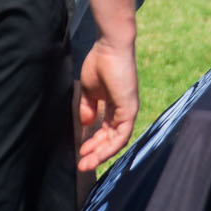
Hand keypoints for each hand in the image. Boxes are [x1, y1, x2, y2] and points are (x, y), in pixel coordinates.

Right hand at [75, 37, 137, 172]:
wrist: (109, 46)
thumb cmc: (100, 62)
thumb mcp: (89, 89)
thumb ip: (88, 107)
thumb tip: (86, 123)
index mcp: (114, 105)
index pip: (106, 130)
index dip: (93, 142)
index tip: (81, 152)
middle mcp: (124, 110)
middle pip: (111, 138)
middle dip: (96, 152)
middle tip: (82, 165)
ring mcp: (128, 110)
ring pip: (117, 141)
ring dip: (101, 153)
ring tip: (86, 163)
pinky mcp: (130, 109)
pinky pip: (122, 134)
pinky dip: (109, 146)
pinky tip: (97, 153)